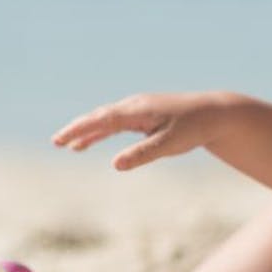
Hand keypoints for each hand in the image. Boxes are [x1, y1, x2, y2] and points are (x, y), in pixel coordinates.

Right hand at [52, 92, 231, 170]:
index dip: (80, 130)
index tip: (62, 140)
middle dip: (77, 129)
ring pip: (106, 120)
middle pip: (99, 117)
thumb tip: (116, 164)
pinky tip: (91, 144)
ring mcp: (139, 110)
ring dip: (87, 132)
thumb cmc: (194, 128)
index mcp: (138, 110)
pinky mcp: (144, 116)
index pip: (102, 119)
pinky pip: (116, 124)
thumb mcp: (170, 144)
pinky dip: (101, 132)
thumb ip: (142, 154)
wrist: (215, 114)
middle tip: (56, 142)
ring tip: (68, 146)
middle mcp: (135, 106)